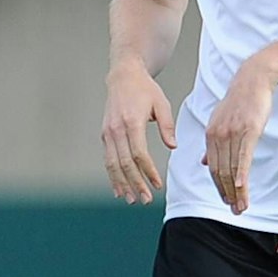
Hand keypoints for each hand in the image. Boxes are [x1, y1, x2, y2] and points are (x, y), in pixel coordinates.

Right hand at [102, 63, 175, 203]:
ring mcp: (108, 133)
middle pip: (124, 163)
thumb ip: (167, 126)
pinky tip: (119, 189)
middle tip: (145, 200)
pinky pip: (108, 160)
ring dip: (122, 184)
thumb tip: (173, 146)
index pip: (139, 154)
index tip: (158, 185)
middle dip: (135, 183)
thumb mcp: (162, 104)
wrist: (123, 76)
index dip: (148, 172)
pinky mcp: (105, 135)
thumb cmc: (145, 90)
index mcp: (132, 122)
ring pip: (112, 165)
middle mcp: (116, 130)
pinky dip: (112, 176)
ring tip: (131, 199)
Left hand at [201, 56, 277, 214]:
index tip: (226, 201)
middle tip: (235, 211)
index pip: (212, 168)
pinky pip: (242, 156)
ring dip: (237, 190)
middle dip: (227, 194)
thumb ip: (212, 145)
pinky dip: (241, 173)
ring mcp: (232, 134)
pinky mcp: (248, 130)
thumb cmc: (239, 102)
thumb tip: (204, 163)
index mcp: (210, 136)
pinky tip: (242, 187)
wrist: (253, 80)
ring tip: (242, 206)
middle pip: (221, 172)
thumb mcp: (220, 122)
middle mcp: (218, 136)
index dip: (219, 187)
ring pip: (232, 168)